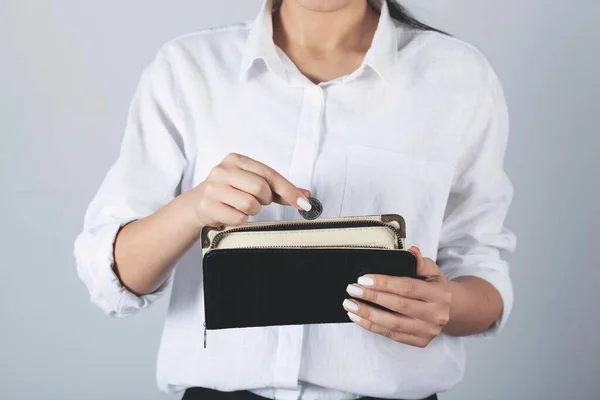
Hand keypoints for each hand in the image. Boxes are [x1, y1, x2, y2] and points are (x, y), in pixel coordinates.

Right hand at [186, 153, 310, 226]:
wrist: (198, 203)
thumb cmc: (230, 192)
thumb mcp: (252, 183)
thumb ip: (278, 189)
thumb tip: (305, 196)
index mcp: (236, 159)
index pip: (269, 174)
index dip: (288, 189)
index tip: (303, 202)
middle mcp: (223, 170)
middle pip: (260, 188)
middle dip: (265, 199)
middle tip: (258, 201)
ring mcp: (213, 188)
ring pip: (250, 204)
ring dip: (253, 210)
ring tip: (242, 206)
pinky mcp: (208, 206)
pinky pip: (239, 218)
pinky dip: (241, 220)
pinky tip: (232, 213)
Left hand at [342, 246, 451, 347]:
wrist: (450, 310)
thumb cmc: (435, 287)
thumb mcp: (432, 271)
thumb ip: (420, 262)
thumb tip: (411, 251)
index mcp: (439, 294)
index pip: (408, 287)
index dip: (384, 283)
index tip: (364, 279)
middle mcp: (435, 314)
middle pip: (399, 306)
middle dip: (372, 297)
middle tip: (352, 290)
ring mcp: (427, 331)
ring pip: (393, 324)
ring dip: (368, 314)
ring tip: (350, 305)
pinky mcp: (419, 341)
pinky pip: (391, 335)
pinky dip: (372, 326)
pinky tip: (358, 317)